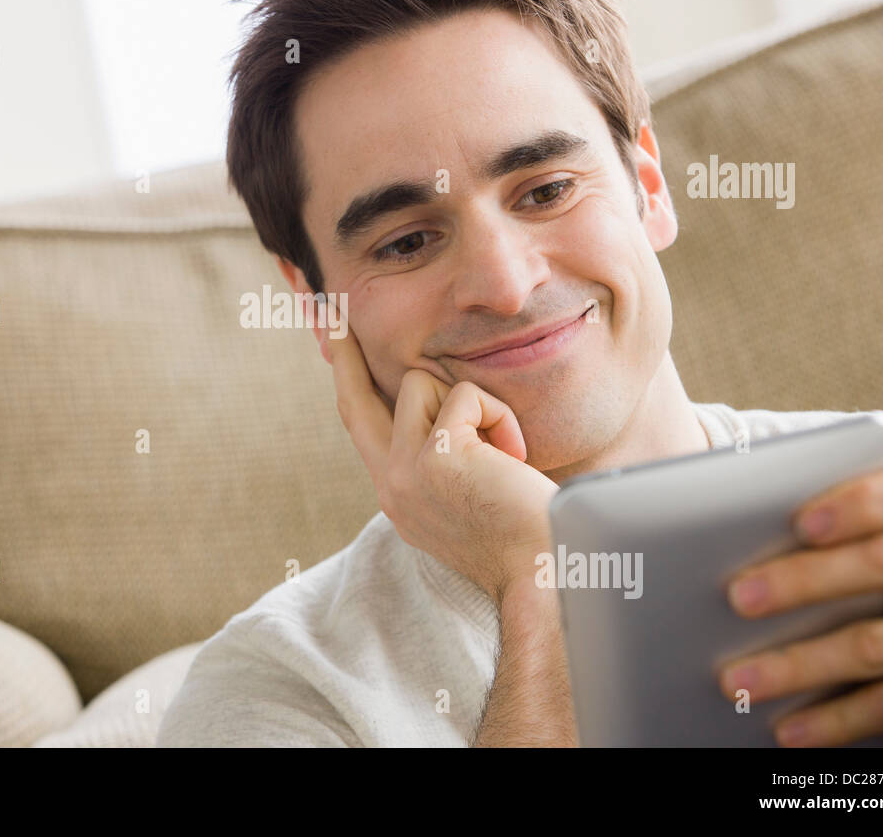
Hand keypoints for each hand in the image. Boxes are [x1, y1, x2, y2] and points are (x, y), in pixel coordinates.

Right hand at [320, 299, 558, 607]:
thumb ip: (444, 456)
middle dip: (344, 351)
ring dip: (473, 403)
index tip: (335, 347)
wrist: (547, 573)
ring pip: (423, 383)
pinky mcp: (433, 457)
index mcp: (398, 496)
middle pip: (354, 400)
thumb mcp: (470, 494)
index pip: (362, 427)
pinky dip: (500, 418)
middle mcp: (390, 486)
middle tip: (336, 308)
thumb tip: (441, 403)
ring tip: (504, 451)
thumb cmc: (530, 534)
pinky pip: (467, 396)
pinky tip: (515, 458)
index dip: (348, 383)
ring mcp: (404, 472)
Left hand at [717, 461, 882, 745]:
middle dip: (807, 580)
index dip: (862, 504)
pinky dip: (838, 719)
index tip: (803, 523)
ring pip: (877, 644)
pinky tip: (792, 728)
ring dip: (800, 664)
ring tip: (740, 679)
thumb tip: (754, 528)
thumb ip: (858, 525)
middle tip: (740, 597)